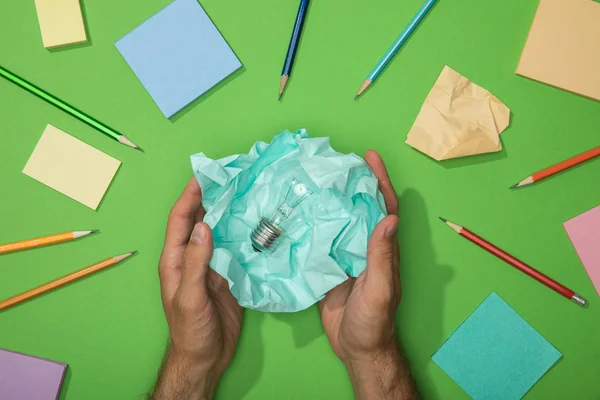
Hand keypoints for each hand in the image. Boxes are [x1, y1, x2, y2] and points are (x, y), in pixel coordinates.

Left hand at [151, 178, 242, 399]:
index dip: (190, 196)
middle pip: (201, 220)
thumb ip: (195, 262)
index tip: (204, 174)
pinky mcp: (229, 275)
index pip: (181, 220)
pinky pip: (235, 249)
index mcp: (176, 259)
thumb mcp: (189, 296)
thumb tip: (204, 225)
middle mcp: (193, 257)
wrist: (205, 357)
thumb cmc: (190, 329)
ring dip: (230, 213)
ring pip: (220, 232)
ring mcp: (212, 265)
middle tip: (231, 176)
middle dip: (212, 197)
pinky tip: (257, 224)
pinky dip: (244, 234)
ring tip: (247, 192)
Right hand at [319, 150, 415, 399]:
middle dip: (350, 184)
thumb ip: (382, 256)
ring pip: (338, 222)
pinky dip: (310, 227)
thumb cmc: (374, 322)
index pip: (384, 208)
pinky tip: (297, 216)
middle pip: (359, 208)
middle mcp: (364, 248)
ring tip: (311, 180)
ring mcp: (344, 257)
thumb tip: (390, 218)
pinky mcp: (327, 269)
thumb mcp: (380, 288)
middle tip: (333, 162)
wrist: (356, 348)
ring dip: (328, 202)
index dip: (379, 181)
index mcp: (381, 249)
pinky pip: (319, 243)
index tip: (370, 157)